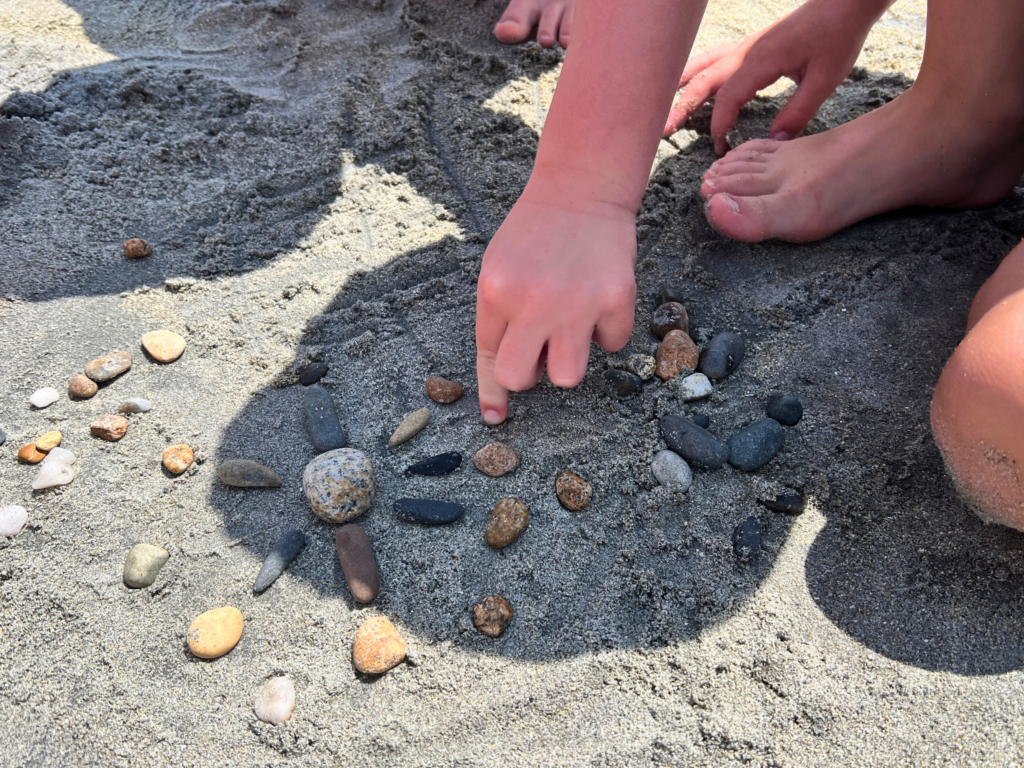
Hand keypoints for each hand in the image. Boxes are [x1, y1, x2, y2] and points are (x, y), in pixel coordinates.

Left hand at [476, 189, 636, 424]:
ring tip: (572, 323)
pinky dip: (607, 329)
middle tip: (542, 347)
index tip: (495, 417)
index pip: (490, 359)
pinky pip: (612, 344)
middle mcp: (532, 301)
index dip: (492, 392)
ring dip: (570, 357)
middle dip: (531, 373)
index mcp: (496, 292)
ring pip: (568, 375)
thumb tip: (504, 385)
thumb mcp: (499, 270)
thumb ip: (498, 321)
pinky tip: (599, 299)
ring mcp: (576, 303)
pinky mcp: (615, 299)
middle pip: (522, 379)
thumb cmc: (535, 235)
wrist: (582, 190)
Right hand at [664, 0, 890, 154]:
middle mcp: (746, 52)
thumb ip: (798, 113)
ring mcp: (745, 47)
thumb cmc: (838, 38)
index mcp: (761, 61)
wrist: (843, 4)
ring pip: (703, 66)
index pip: (727, 97)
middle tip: (662, 131)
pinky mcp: (751, 46)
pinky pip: (714, 59)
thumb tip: (773, 142)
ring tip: (664, 105)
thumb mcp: (825, 80)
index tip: (721, 147)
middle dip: (681, 108)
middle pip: (703, 81)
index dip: (719, 125)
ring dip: (682, 87)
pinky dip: (696, 73)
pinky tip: (689, 82)